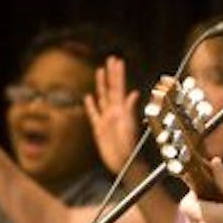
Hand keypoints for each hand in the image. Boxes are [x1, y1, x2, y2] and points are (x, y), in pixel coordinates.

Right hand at [83, 57, 140, 173]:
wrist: (123, 164)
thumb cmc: (129, 147)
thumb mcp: (129, 127)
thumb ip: (129, 110)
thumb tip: (134, 93)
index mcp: (121, 110)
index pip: (119, 87)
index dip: (118, 74)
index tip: (117, 61)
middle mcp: (114, 112)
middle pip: (111, 88)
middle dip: (111, 74)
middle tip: (110, 59)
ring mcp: (106, 119)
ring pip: (102, 98)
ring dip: (101, 85)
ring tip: (100, 72)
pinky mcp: (99, 129)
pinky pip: (93, 114)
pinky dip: (91, 106)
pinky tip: (88, 98)